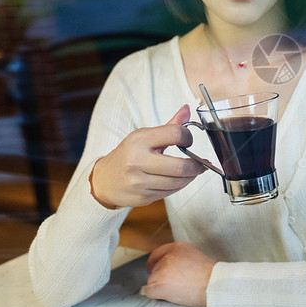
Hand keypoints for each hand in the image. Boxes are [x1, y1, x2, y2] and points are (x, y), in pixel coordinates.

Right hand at [90, 105, 206, 208]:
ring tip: (193, 171)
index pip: (176, 134)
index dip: (188, 137)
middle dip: (197, 166)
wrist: (104, 180)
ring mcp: (139, 182)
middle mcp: (137, 161)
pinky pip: (169, 193)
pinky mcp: (142, 197)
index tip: (189, 141)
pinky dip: (179, 186)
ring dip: (190, 177)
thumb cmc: (128, 155)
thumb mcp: (144, 136)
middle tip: (202, 164)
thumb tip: (187, 109)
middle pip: (181, 166)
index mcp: (140, 140)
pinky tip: (178, 180)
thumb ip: (169, 126)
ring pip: (178, 182)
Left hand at [143, 241, 216, 306]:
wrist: (214, 285)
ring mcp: (162, 270)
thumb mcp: (195, 256)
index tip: (151, 268)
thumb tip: (169, 268)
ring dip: (161, 287)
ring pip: (152, 281)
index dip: (154, 262)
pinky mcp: (159, 284)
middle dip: (162, 277)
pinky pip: (149, 291)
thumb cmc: (210, 275)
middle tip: (175, 284)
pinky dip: (156, 295)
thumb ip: (180, 258)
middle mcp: (168, 256)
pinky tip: (168, 296)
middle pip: (155, 268)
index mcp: (177, 247)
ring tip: (178, 290)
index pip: (158, 253)